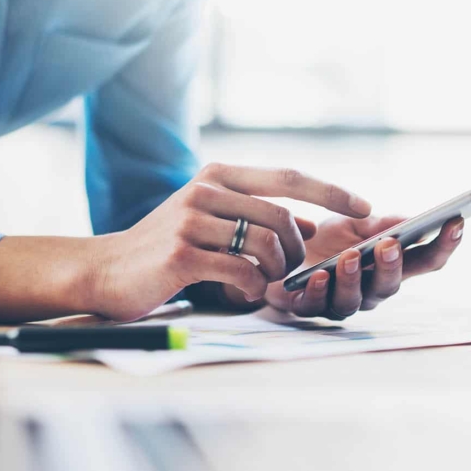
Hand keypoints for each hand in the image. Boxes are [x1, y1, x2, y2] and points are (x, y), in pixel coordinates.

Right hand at [91, 164, 370, 320]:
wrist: (104, 269)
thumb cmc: (166, 247)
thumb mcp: (211, 219)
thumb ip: (255, 216)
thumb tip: (306, 226)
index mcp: (218, 175)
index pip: (288, 177)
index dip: (331, 192)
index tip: (366, 208)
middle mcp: (206, 190)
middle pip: (282, 218)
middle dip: (297, 252)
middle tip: (290, 273)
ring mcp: (192, 220)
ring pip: (266, 246)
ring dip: (276, 273)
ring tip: (263, 285)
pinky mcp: (182, 254)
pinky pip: (243, 273)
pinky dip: (253, 289)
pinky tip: (243, 294)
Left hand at [262, 215, 464, 319]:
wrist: (277, 251)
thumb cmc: (322, 240)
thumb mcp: (352, 224)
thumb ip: (379, 223)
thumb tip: (411, 220)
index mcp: (388, 266)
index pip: (425, 260)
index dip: (445, 245)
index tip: (457, 222)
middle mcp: (370, 289)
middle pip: (391, 285)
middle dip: (393, 265)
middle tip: (390, 244)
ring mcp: (340, 301)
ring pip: (355, 300)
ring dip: (354, 278)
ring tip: (350, 257)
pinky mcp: (307, 307)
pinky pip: (316, 305)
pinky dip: (318, 290)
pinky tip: (318, 275)